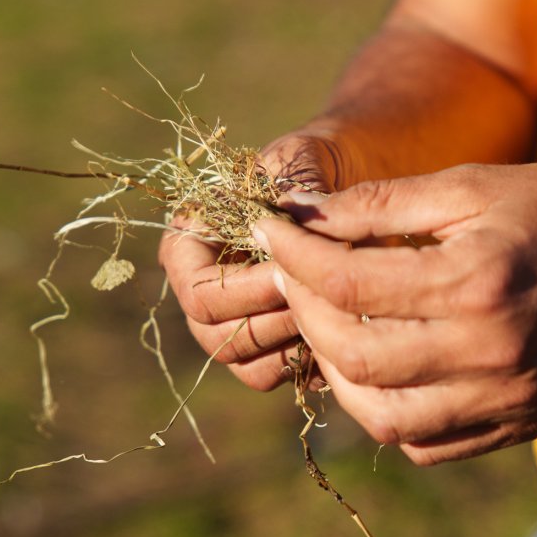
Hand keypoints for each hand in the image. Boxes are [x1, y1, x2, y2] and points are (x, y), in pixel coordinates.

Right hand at [158, 132, 354, 390]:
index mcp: (188, 246)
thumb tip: (292, 220)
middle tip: (321, 294)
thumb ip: (288, 185)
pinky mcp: (270, 350)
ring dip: (293, 343)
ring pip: (247, 367)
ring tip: (337, 309)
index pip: (197, 292)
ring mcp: (233, 327)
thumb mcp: (297, 158)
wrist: (343, 185)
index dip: (243, 290)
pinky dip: (313, 362)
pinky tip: (347, 330)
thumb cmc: (311, 165)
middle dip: (274, 320)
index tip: (291, 268)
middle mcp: (203, 294)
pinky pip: (282, 377)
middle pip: (217, 339)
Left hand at [253, 164, 536, 462]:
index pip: (350, 282)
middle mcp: (491, 351)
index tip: (272, 232)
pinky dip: (386, 412)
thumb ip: (382, 202)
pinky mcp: (518, 425)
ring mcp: (507, 398)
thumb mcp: (472, 186)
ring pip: (383, 417)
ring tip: (330, 327)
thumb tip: (302, 214)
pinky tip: (379, 367)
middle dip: (306, 315)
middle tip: (294, 278)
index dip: (295, 257)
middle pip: (355, 357)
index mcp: (476, 280)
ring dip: (338, 373)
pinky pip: (426, 445)